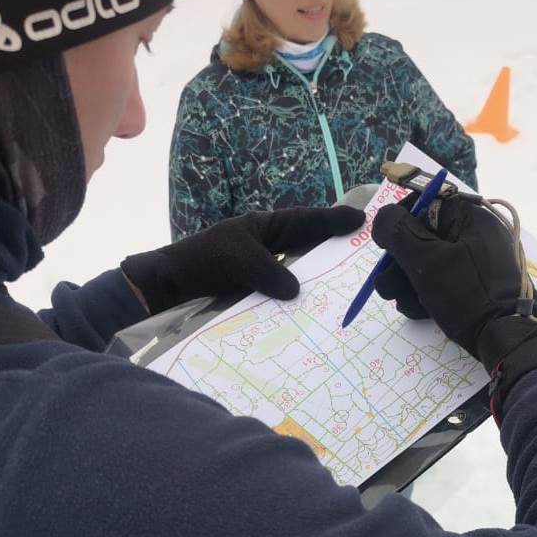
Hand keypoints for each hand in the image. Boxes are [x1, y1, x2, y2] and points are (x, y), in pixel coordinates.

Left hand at [122, 206, 364, 312]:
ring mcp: (267, 274)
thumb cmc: (201, 260)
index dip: (332, 221)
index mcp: (266, 228)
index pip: (305, 222)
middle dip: (335, 252)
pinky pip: (287, 298)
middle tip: (366, 255)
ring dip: (321, 283)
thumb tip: (295, 292)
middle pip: (310, 248)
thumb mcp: (236, 259)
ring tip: (349, 290)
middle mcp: (271, 249)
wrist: (169, 287)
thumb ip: (267, 271)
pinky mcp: (261, 296)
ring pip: (302, 275)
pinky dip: (301, 304)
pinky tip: (317, 315)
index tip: (359, 220)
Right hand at [371, 193, 530, 360]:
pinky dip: (430, 291)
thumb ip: (398, 232)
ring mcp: (482, 259)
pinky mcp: (481, 283)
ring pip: (434, 260)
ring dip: (410, 281)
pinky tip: (417, 310)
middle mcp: (478, 233)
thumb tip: (383, 216)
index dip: (399, 222)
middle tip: (385, 286)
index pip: (425, 202)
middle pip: (426, 235)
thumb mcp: (426, 260)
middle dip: (400, 262)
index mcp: (471, 216)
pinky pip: (448, 277)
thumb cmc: (466, 294)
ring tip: (400, 302)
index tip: (383, 246)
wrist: (508, 338)